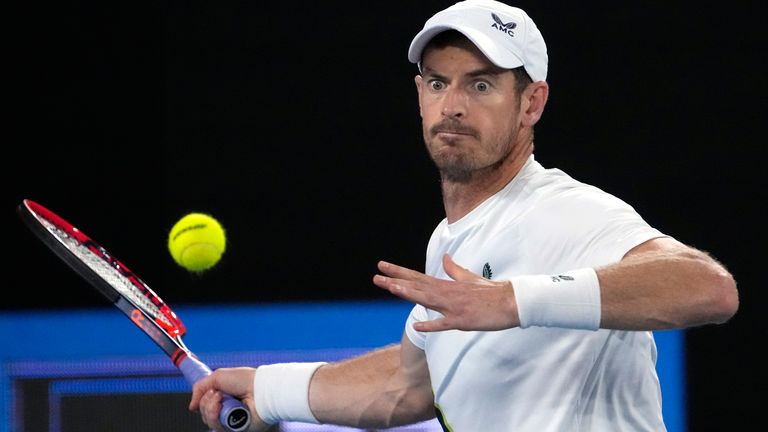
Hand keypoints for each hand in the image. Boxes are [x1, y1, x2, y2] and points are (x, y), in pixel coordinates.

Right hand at [189, 367, 269, 431]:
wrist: (259, 388)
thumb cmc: (245, 380)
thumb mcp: (217, 376)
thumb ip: (200, 388)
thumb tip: (192, 406)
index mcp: (225, 397)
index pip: (206, 405)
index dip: (202, 400)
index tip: (207, 393)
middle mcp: (227, 409)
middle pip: (205, 414)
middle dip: (206, 402)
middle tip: (216, 394)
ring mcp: (231, 420)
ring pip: (209, 421)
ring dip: (210, 408)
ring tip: (220, 398)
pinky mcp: (235, 429)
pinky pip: (218, 427)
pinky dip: (215, 416)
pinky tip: (223, 406)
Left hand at [373, 254, 519, 331]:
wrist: (513, 301)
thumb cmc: (492, 292)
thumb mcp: (471, 278)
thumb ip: (455, 270)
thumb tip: (446, 258)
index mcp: (447, 285)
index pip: (418, 277)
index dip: (399, 272)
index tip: (383, 266)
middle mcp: (447, 293)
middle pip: (417, 286)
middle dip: (396, 281)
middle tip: (376, 277)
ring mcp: (454, 307)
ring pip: (427, 299)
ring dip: (409, 293)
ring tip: (391, 288)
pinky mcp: (463, 320)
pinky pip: (444, 323)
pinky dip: (431, 324)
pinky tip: (417, 324)